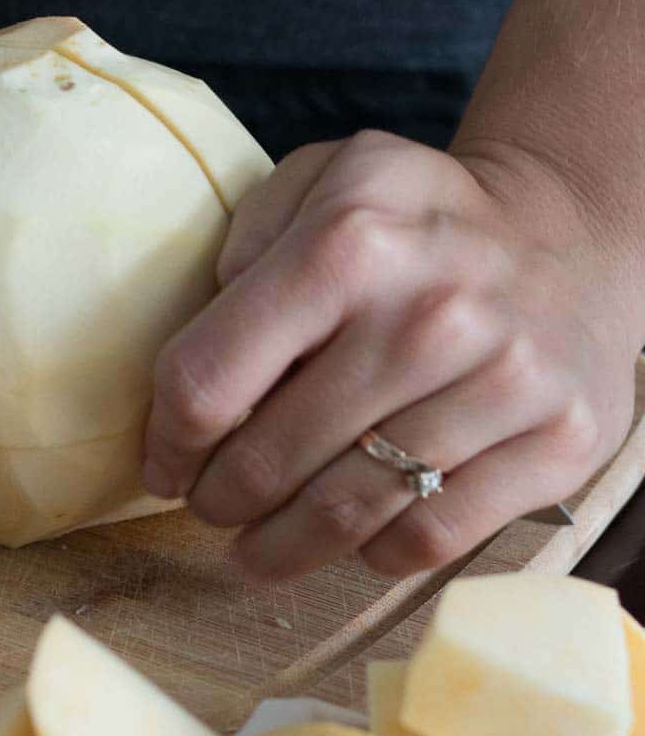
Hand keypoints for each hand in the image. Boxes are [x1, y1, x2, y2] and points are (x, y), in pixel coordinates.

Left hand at [142, 130, 640, 578]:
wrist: (569, 235)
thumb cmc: (416, 224)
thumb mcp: (324, 182)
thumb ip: (245, 243)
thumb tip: (203, 353)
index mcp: (349, 240)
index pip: (207, 382)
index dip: (168, 442)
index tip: (166, 465)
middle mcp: (429, 313)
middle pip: (268, 461)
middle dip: (218, 500)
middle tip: (212, 506)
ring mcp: (504, 381)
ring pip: (345, 514)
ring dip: (280, 546)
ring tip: (257, 546)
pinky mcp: (558, 441)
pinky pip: (428, 538)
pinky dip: (373, 553)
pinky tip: (353, 535)